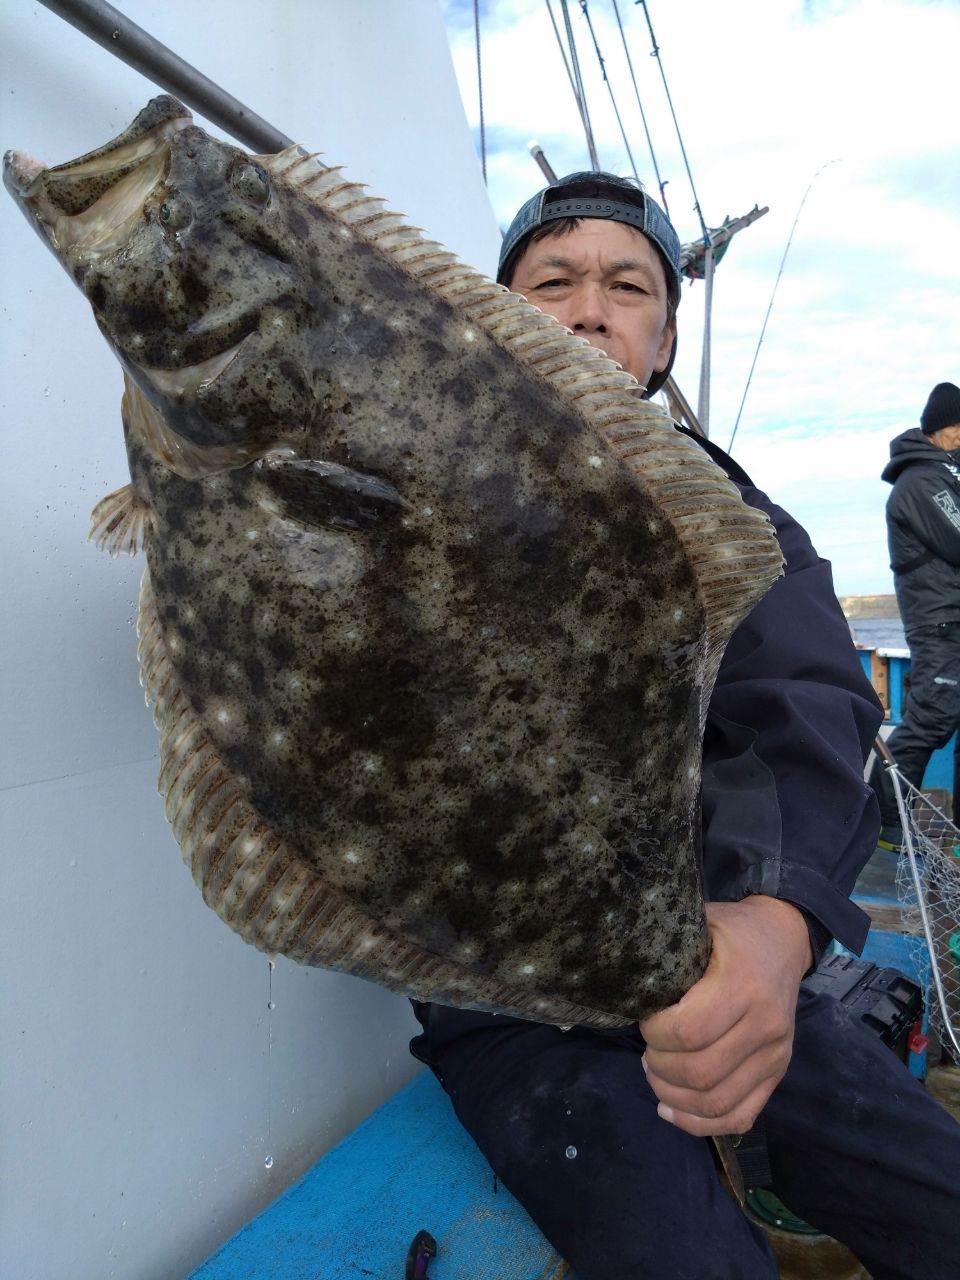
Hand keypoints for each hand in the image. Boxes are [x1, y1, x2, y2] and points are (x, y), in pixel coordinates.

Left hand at [638, 896, 812, 1136]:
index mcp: (743, 983)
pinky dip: (700, 1124)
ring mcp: (777, 1054)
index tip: (645, 1020)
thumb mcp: (699, 924)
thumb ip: (667, 951)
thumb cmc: (730, 931)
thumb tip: (621, 978)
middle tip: (647, 1051)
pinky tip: (670, 1109)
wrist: (783, 940)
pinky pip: (740, 1116)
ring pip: (717, 1101)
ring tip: (655, 1075)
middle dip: (660, 1067)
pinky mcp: (778, 1073)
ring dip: (674, 1097)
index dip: (655, 1033)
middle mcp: (766, 1023)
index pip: (689, 1030)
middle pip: (701, 1072)